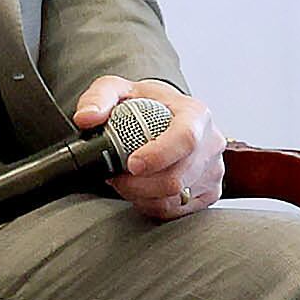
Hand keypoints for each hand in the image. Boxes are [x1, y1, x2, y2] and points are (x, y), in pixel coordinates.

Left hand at [75, 77, 221, 217]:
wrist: (164, 116)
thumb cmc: (145, 104)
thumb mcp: (118, 90)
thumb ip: (98, 97)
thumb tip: (86, 118)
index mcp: (195, 114)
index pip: (185, 139)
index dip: (158, 156)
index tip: (131, 164)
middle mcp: (211, 142)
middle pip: (177, 177)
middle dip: (137, 183)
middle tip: (115, 174)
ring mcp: (213, 169)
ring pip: (174, 198)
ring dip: (140, 194)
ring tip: (125, 179)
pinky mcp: (210, 191)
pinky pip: (176, 210)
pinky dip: (150, 204)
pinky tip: (140, 189)